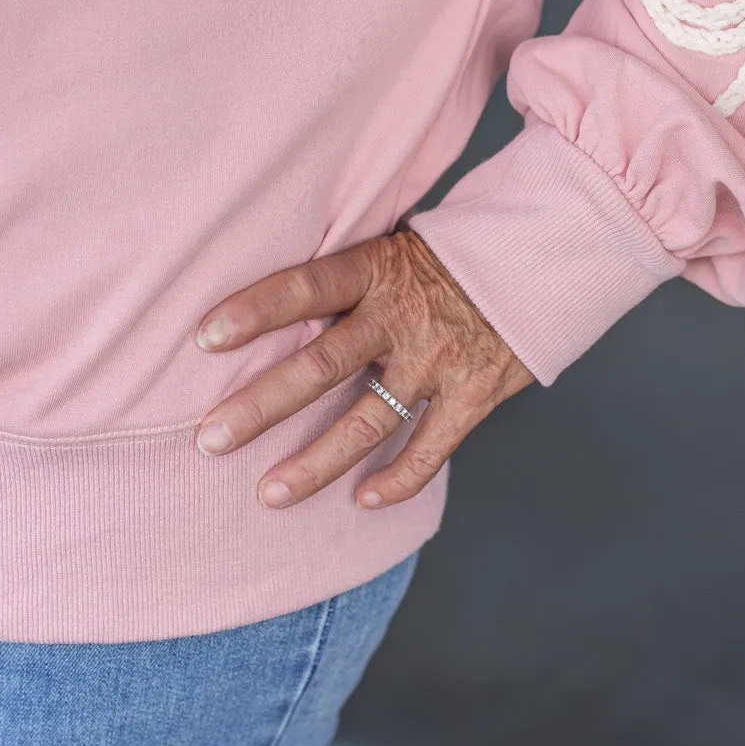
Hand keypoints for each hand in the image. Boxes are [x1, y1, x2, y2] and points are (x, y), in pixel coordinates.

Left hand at [194, 228, 533, 509]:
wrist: (540, 256)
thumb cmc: (448, 254)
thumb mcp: (393, 245)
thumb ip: (345, 276)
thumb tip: (270, 299)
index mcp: (376, 269)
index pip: (305, 287)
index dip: (254, 311)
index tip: (203, 339)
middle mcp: (401, 316)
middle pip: (320, 365)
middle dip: (261, 407)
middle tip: (210, 439)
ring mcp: (438, 360)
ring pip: (366, 422)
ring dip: (314, 463)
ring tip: (267, 494)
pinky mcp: (474, 394)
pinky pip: (429, 449)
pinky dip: (396, 481)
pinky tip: (361, 500)